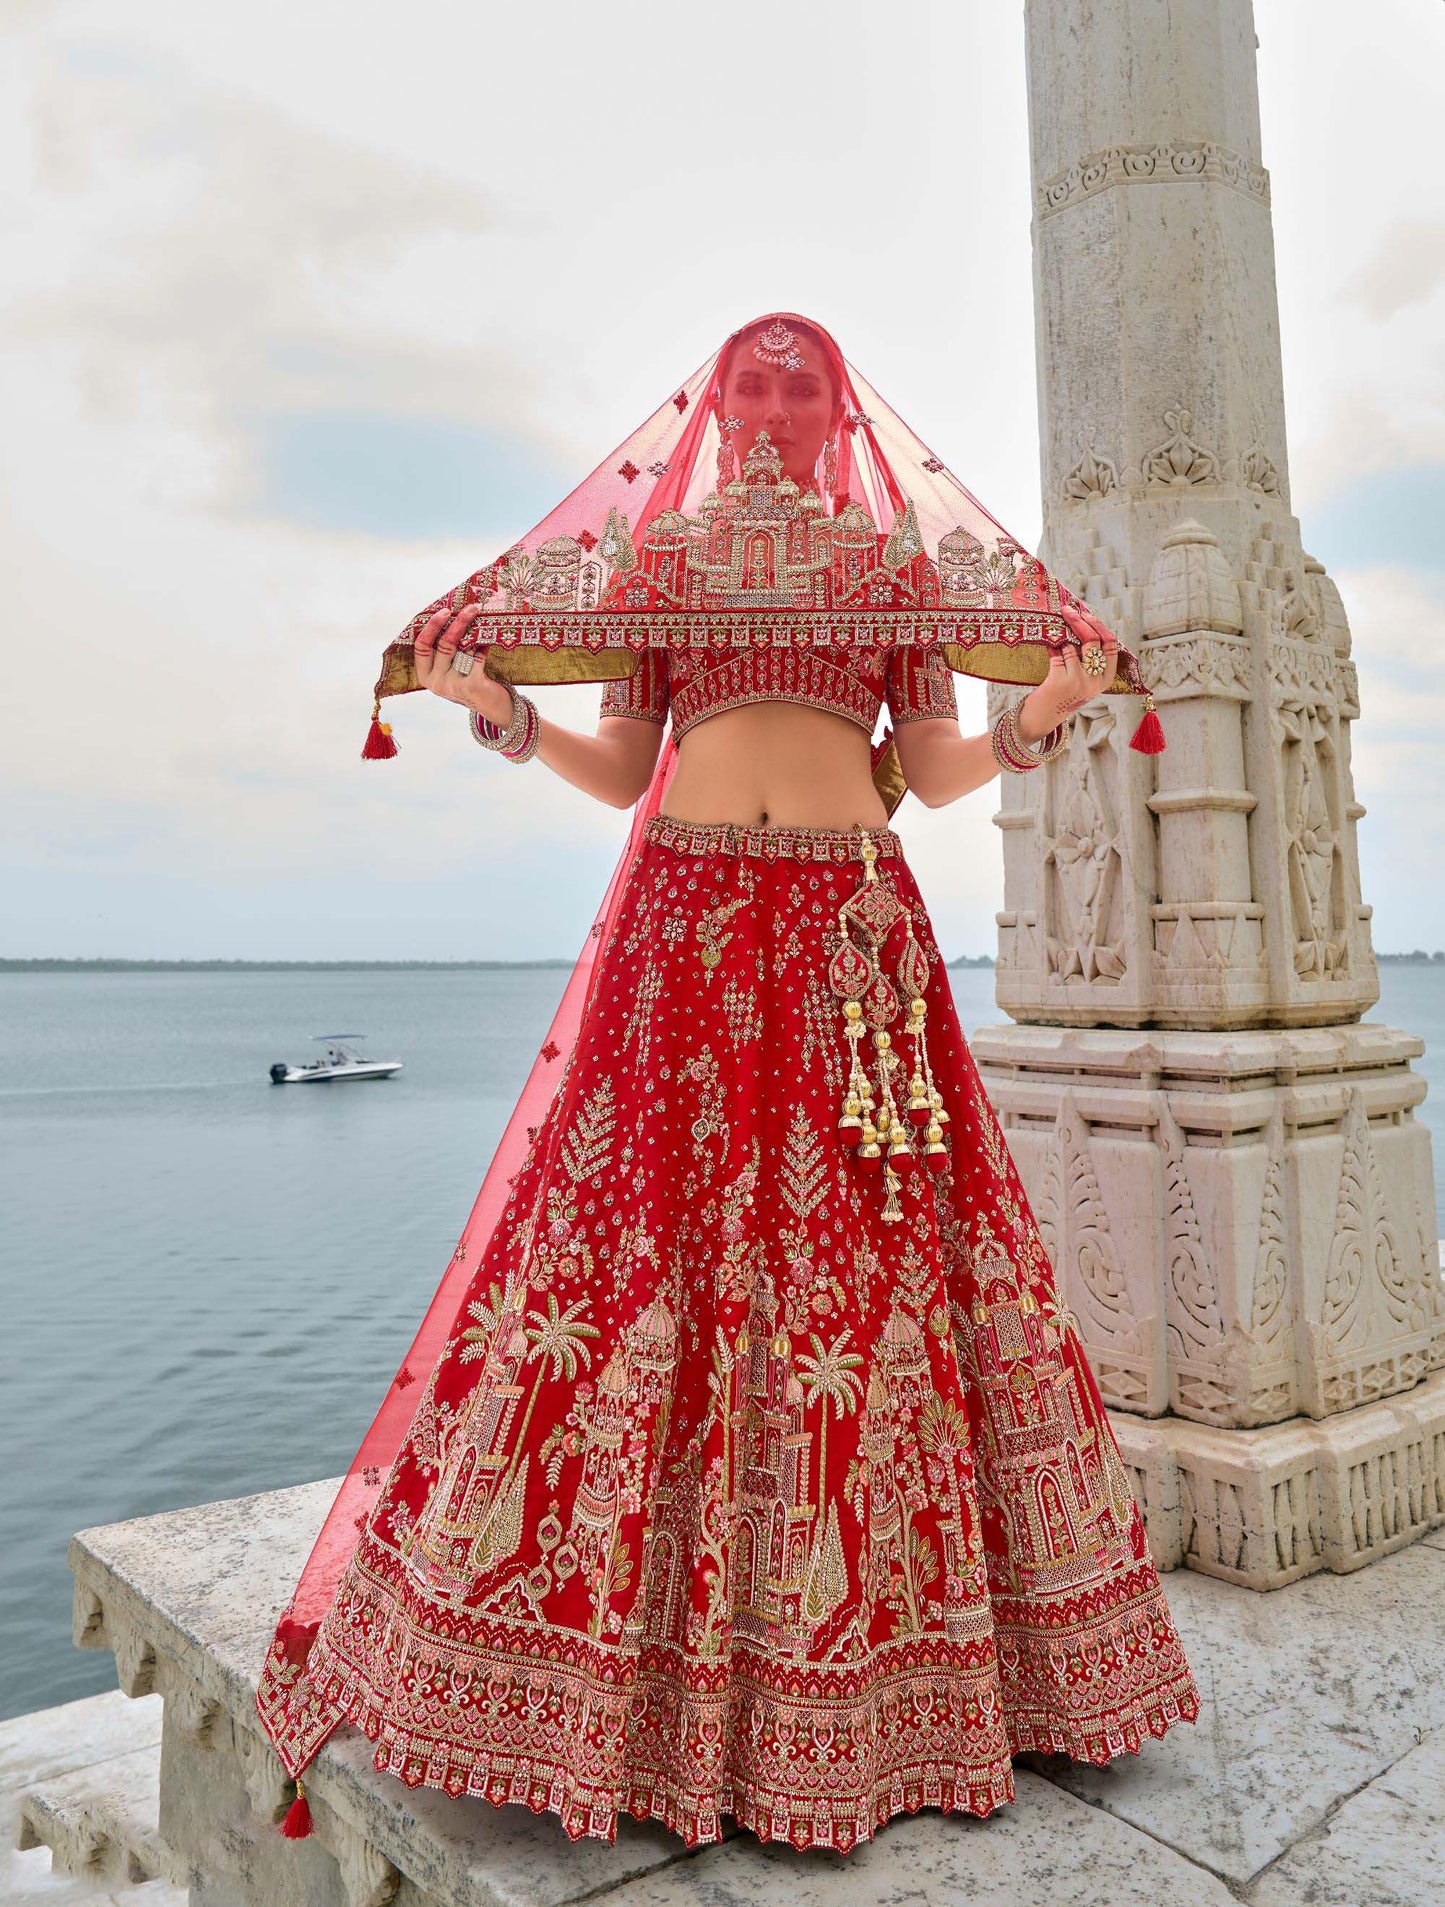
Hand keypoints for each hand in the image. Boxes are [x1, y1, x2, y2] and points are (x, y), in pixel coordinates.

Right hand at [412, 605, 514, 725]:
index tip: (444, 611)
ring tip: (482, 620)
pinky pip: (477, 657)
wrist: (491, 706)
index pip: (421, 647)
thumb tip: (450, 616)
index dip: (431, 627)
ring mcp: (453, 686)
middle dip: (458, 623)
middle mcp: (436, 682)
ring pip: (462, 650)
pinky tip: (489, 639)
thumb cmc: (469, 682)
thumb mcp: (450, 669)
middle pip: (444, 645)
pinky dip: (483, 646)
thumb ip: (445, 651)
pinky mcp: (471, 686)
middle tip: (470, 608)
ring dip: (474, 633)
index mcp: (426, 676)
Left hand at [1017, 606, 1119, 743]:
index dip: (1099, 627)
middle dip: (1079, 621)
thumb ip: (1088, 658)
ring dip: (1061, 637)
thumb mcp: (1084, 679)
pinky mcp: (1061, 681)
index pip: (1111, 646)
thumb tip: (1083, 623)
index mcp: (1105, 680)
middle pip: (1093, 641)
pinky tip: (1048, 647)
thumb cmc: (1063, 694)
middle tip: (1067, 610)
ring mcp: (1079, 682)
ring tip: (1054, 639)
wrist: (1042, 717)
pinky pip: (1057, 653)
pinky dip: (1051, 647)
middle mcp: (1095, 682)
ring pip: (1072, 646)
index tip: (1086, 614)